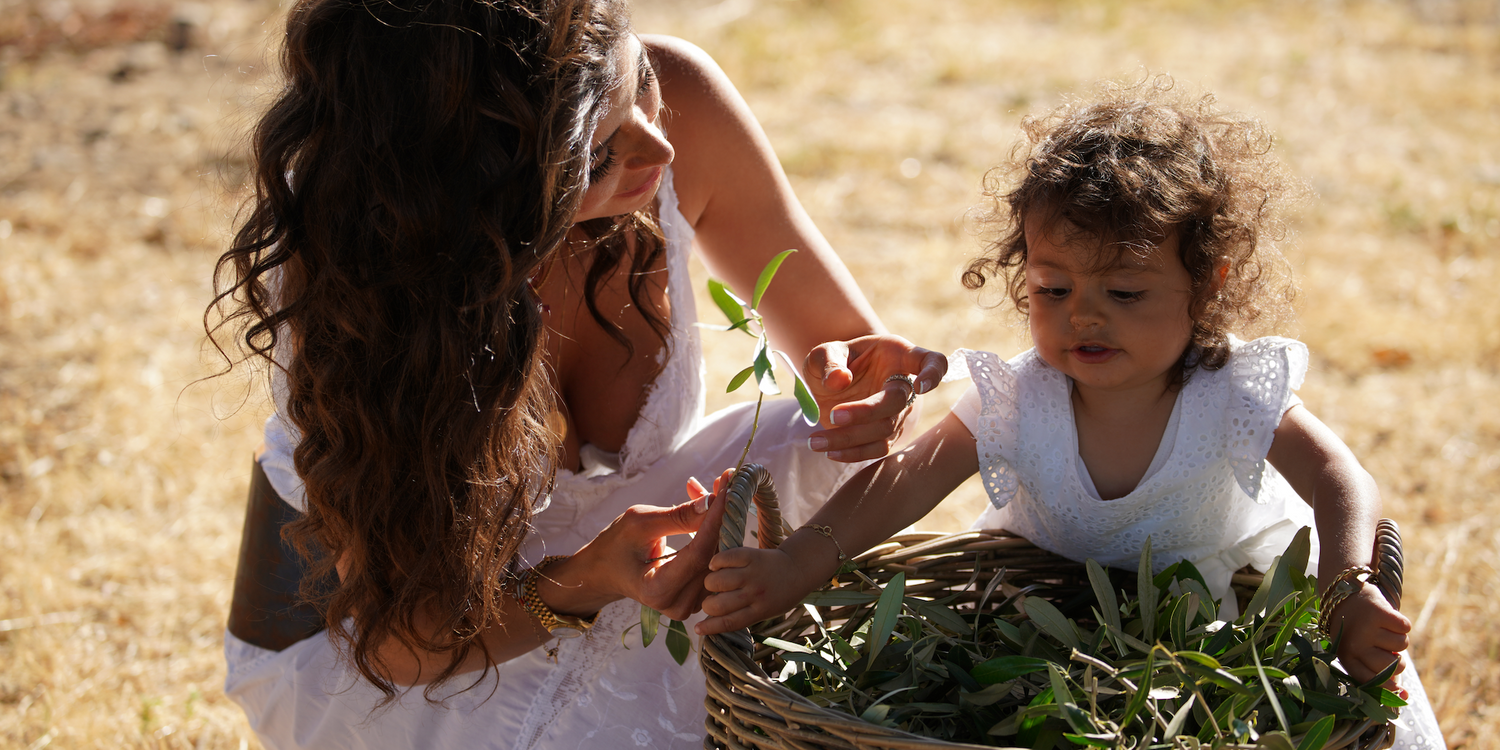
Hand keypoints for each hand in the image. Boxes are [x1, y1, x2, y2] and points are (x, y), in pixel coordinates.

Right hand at [563, 471, 731, 621]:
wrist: (604, 572)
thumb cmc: (616, 545)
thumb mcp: (639, 523)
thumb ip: (677, 516)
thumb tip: (712, 502)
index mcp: (657, 590)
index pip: (699, 552)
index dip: (714, 518)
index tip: (726, 487)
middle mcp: (677, 604)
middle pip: (713, 556)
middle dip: (720, 516)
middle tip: (724, 482)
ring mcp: (689, 605)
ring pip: (719, 558)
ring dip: (720, 523)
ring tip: (715, 493)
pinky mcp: (697, 598)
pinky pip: (715, 562)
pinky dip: (716, 535)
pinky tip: (710, 513)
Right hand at [697, 546, 816, 634]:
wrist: (799, 569)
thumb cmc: (779, 594)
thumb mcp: (766, 611)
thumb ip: (743, 615)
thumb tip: (713, 622)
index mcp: (759, 611)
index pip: (729, 623)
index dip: (709, 628)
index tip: (697, 629)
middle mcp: (755, 594)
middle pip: (719, 604)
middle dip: (708, 604)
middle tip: (711, 600)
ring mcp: (753, 574)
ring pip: (717, 581)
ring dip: (710, 582)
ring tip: (714, 582)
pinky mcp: (752, 555)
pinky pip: (725, 558)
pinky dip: (716, 562)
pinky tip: (716, 565)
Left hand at [803, 334, 946, 461]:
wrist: (830, 383)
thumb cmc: (834, 361)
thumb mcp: (824, 353)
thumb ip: (829, 360)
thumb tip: (839, 380)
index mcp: (898, 355)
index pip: (932, 362)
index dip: (933, 374)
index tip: (921, 385)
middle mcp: (903, 385)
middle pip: (898, 402)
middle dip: (866, 411)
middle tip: (834, 415)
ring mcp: (897, 413)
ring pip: (884, 431)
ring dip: (850, 438)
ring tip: (815, 441)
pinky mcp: (884, 435)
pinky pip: (875, 449)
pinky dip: (852, 453)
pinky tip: (828, 451)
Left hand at [1327, 583, 1411, 698]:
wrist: (1342, 593)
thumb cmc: (1355, 629)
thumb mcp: (1357, 650)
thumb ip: (1377, 673)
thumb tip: (1405, 696)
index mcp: (1346, 657)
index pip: (1372, 681)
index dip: (1389, 688)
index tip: (1399, 690)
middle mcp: (1354, 644)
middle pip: (1393, 667)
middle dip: (1398, 661)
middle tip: (1387, 649)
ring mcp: (1366, 628)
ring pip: (1402, 646)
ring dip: (1398, 638)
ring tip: (1381, 628)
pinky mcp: (1379, 612)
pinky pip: (1405, 628)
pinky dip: (1401, 624)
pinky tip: (1386, 618)